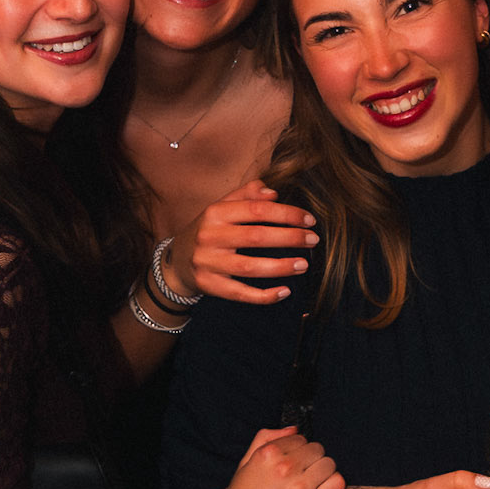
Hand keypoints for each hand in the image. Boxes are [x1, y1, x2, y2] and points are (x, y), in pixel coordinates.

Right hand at [167, 182, 318, 304]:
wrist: (176, 261)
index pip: (257, 210)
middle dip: (289, 238)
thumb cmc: (209, 231)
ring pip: (249, 268)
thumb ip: (245, 196)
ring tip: (303, 265)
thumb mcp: (221, 208)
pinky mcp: (209, 286)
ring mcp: (208, 263)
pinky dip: (263, 296)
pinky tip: (284, 292)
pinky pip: (240, 293)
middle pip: (256, 237)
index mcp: (215, 212)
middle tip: (313, 240)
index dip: (286, 214)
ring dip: (281, 267)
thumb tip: (272, 192)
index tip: (309, 220)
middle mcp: (210, 236)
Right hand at [218, 426, 344, 488]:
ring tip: (314, 483)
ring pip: (329, 464)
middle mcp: (284, 467)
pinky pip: (336, 483)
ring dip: (324, 471)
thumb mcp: (245, 463)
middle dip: (313, 459)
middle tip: (305, 473)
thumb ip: (266, 439)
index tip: (295, 462)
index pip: (299, 438)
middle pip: (317, 449)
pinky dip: (333, 484)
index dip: (299, 450)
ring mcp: (299, 487)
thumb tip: (294, 429)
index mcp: (267, 454)